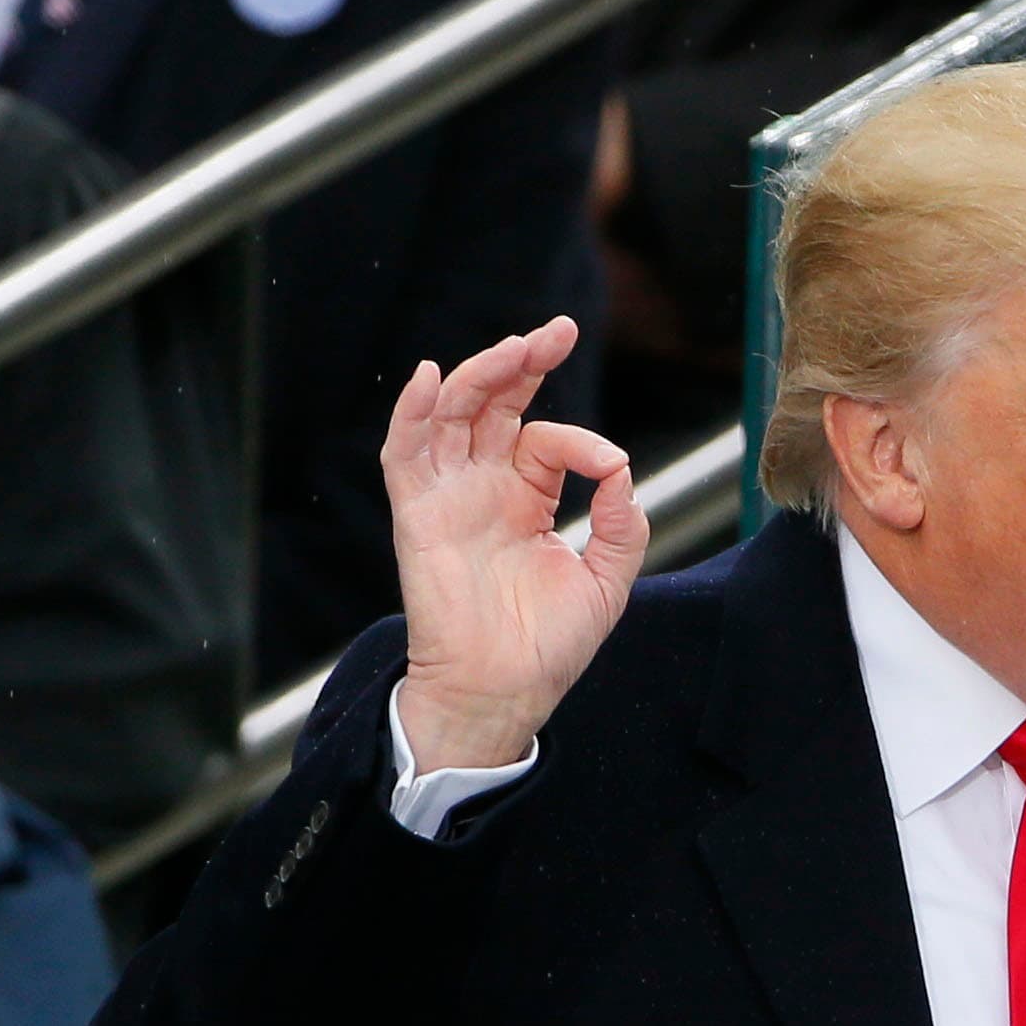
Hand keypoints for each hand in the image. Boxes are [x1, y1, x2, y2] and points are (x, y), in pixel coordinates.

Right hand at [380, 317, 648, 770]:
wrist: (504, 692)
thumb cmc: (549, 645)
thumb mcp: (607, 578)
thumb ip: (621, 522)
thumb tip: (619, 468)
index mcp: (524, 499)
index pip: (544, 439)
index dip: (579, 440)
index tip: (607, 467)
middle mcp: (482, 490)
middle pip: (492, 406)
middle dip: (521, 364)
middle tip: (557, 332)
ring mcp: (447, 498)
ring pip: (452, 416)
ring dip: (478, 375)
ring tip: (515, 347)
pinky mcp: (417, 516)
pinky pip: (404, 455)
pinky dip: (412, 414)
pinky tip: (429, 378)